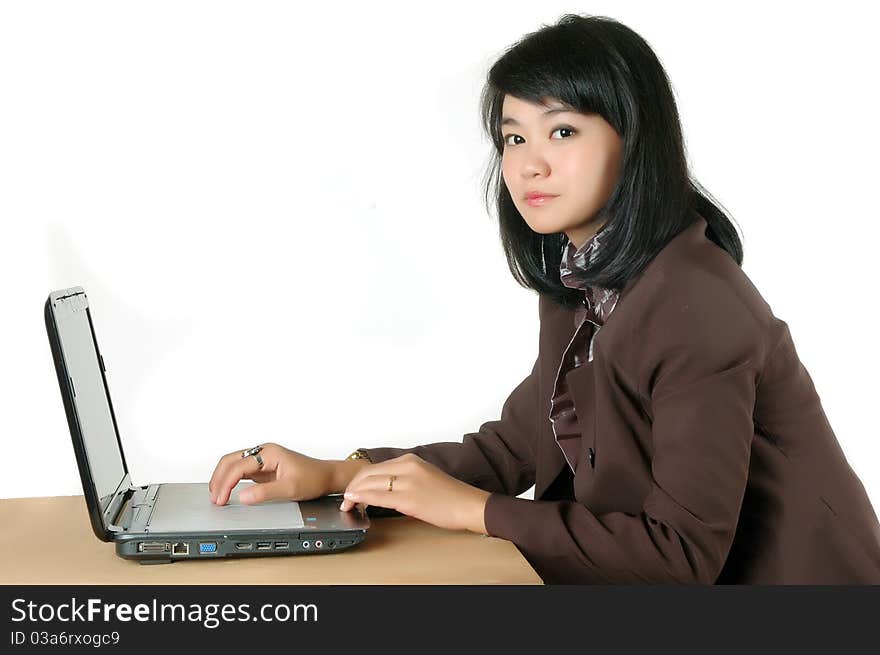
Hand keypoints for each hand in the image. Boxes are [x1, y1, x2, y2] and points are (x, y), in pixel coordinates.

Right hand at [208, 442, 333, 504]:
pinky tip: (226, 491)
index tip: (220, 499)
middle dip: (219, 479)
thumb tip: (242, 497)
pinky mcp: (263, 468)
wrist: (326, 477)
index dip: (226, 484)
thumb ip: (265, 493)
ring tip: (216, 496)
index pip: (238, 466)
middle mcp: (263, 452)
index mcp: (269, 453)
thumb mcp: (290, 489)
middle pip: (230, 460)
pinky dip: (230, 480)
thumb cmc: (313, 478)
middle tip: (214, 498)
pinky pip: (240, 471)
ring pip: (233, 464)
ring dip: (222, 478)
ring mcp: (262, 459)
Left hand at [338, 453, 490, 533]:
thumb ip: (404, 479)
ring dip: (354, 493)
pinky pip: (379, 496)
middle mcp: (408, 466)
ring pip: (371, 483)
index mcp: (411, 460)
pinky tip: (354, 501)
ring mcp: (408, 482)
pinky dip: (363, 498)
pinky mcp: (410, 499)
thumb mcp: (424, 478)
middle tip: (345, 499)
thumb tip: (384, 488)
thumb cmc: (450, 496)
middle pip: (369, 473)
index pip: (376, 467)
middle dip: (353, 485)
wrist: (469, 505)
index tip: (353, 489)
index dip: (359, 479)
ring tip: (347, 504)